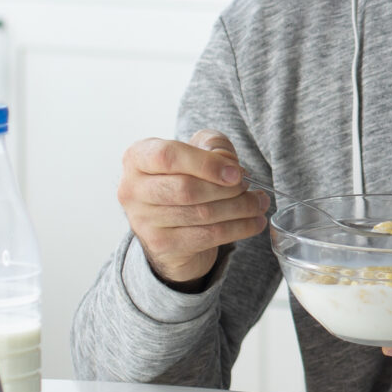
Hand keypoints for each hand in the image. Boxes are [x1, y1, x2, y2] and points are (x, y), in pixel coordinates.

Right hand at [117, 130, 269, 285]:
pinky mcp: (161, 245)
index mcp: (137, 157)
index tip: (236, 171)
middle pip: (186, 189)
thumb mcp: (198, 149)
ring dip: (239, 209)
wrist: (171, 221)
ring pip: (201, 214)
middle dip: (227, 189)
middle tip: (249, 187)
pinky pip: (207, 236)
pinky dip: (238, 228)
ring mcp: (143, 221)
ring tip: (259, 203)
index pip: (168, 156)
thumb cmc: (185, 175)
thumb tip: (230, 165)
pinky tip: (255, 222)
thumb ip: (213, 146)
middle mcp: (132, 189)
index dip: (206, 164)